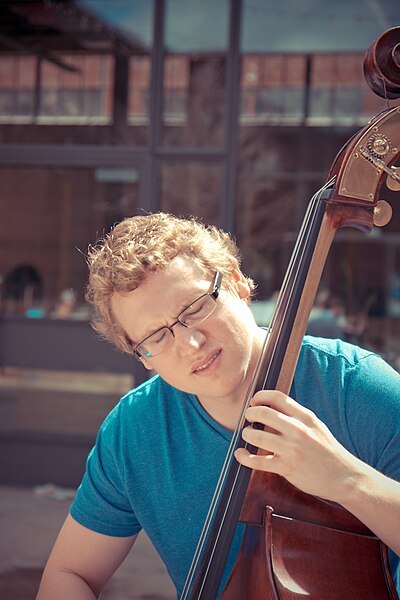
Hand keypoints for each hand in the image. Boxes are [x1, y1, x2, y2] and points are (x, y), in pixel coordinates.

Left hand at [234, 390, 358, 501]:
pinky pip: (258, 462)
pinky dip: (244, 457)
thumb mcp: (316, 426)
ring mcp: (292, 449)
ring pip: (257, 436)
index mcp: (306, 417)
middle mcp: (298, 430)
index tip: (254, 401)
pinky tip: (241, 454)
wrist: (345, 477)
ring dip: (247, 434)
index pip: (277, 397)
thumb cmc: (327, 451)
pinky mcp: (287, 468)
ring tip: (248, 435)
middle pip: (263, 413)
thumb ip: (296, 416)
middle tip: (249, 418)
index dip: (260, 396)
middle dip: (250, 413)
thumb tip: (272, 407)